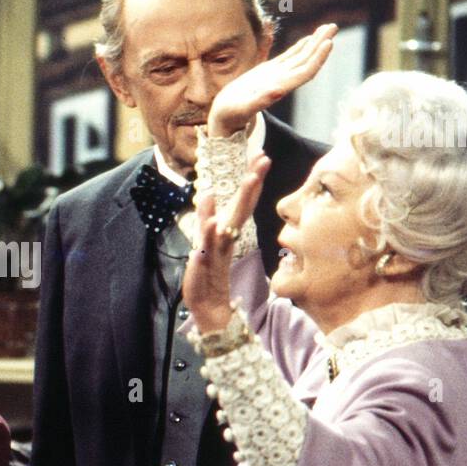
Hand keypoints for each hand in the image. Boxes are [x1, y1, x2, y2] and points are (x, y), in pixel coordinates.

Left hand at [182, 155, 270, 331]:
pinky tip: (214, 224)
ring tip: (250, 180)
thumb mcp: (203, 240)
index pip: (242, 203)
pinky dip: (210, 237)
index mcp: (227, 232)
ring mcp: (217, 252)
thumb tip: (209, 193)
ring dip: (240, 202)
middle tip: (263, 161)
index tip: (262, 157)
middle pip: (242, 208)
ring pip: (230, 224)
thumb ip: (206, 217)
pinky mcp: (205, 266)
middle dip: (252, 184)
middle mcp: (226, 240)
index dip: (252, 181)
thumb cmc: (207, 274)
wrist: (208, 308)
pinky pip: (208, 250)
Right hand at [206, 23, 336, 139]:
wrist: (225, 119)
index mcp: (279, 88)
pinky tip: (308, 38)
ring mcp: (277, 76)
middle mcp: (282, 81)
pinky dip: (300, 47)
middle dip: (321, 44)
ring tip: (328, 27)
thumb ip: (259, 102)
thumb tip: (278, 91)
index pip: (305, 72)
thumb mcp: (242, 109)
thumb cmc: (230, 116)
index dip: (317, 58)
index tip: (328, 43)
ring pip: (301, 57)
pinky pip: (289, 58)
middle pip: (307, 61)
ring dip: (315, 43)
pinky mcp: (269, 73)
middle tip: (334, 26)